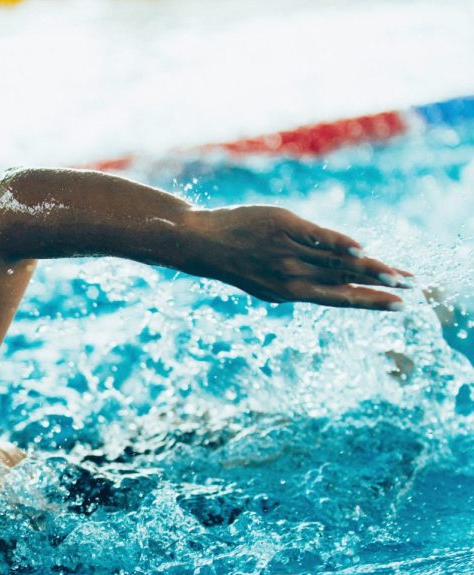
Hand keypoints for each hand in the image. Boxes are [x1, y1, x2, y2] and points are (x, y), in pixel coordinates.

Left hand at [184, 206, 411, 310]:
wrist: (202, 244)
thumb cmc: (238, 260)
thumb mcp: (269, 280)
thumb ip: (302, 282)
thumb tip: (338, 279)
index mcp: (289, 293)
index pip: (338, 298)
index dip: (369, 302)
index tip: (398, 306)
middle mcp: (291, 277)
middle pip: (345, 281)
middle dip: (381, 286)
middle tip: (412, 289)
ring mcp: (287, 253)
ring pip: (336, 262)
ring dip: (371, 268)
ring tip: (398, 274)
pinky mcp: (284, 228)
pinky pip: (318, 238)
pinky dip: (339, 244)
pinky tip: (361, 250)